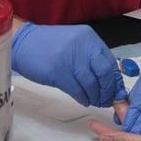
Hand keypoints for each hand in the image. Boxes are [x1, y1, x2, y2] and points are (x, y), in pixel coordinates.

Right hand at [12, 23, 126, 106]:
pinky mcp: (58, 72)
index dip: (115, 79)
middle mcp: (82, 46)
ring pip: (91, 84)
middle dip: (108, 90)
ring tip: (96, 101)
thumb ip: (91, 57)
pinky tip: (85, 101)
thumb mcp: (75, 43)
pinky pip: (77, 90)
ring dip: (96, 97)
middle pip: (104, 73)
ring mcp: (70, 59)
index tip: (117, 90)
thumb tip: (109, 79)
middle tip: (108, 99)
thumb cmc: (50, 45)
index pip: (110, 62)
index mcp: (89, 38)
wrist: (23, 42)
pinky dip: (83, 98)